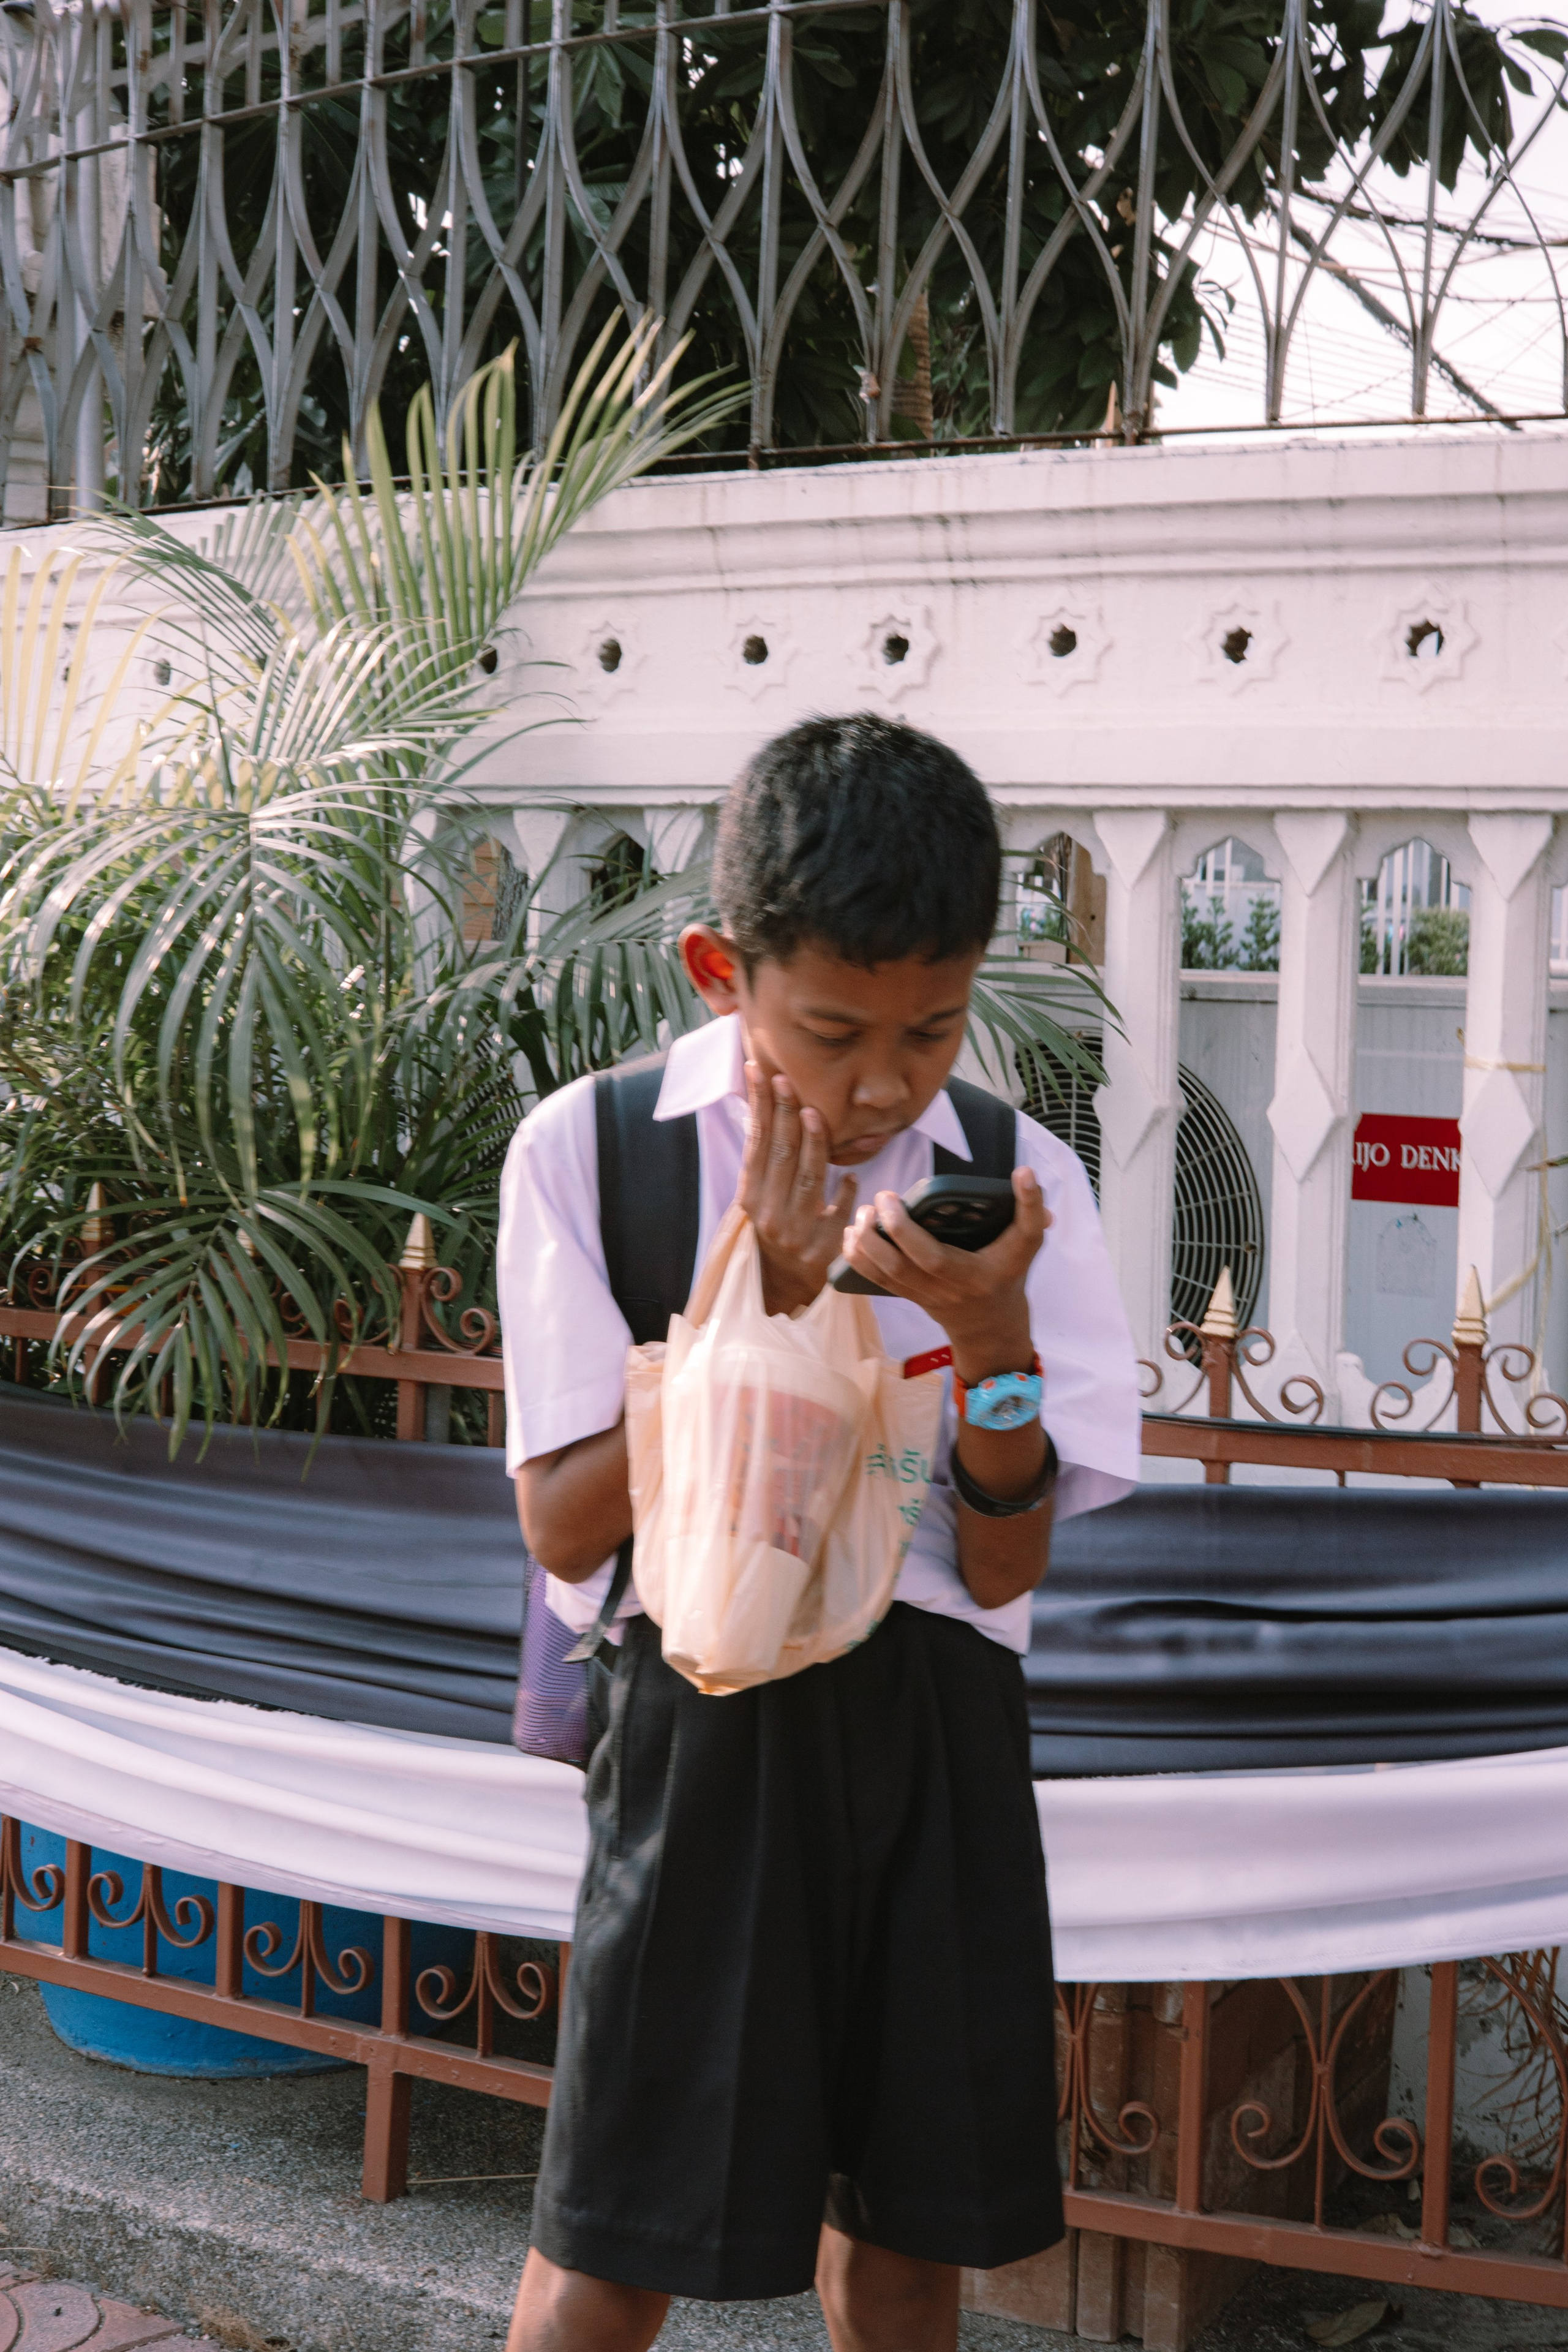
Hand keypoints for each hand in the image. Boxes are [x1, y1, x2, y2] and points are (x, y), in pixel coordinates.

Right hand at [738, 1061, 856, 1316]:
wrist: (783, 1290)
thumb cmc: (775, 1233)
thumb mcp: (761, 1200)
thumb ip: (766, 1162)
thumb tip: (766, 1108)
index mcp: (750, 1199)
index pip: (754, 1143)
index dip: (757, 1106)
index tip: (759, 1071)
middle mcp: (769, 1215)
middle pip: (780, 1154)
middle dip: (784, 1112)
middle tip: (788, 1078)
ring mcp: (796, 1233)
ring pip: (809, 1177)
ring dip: (814, 1141)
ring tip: (815, 1111)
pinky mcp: (824, 1250)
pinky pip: (839, 1211)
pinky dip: (846, 1191)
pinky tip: (852, 1175)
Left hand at [837, 1166, 1050, 1379]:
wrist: (991, 1324)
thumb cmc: (1008, 1274)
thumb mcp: (1027, 1245)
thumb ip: (1031, 1210)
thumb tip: (1025, 1172)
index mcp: (971, 1275)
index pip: (935, 1256)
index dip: (905, 1229)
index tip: (893, 1196)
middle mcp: (942, 1288)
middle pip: (901, 1266)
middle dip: (882, 1231)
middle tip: (879, 1199)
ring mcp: (921, 1294)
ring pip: (883, 1274)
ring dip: (863, 1244)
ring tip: (861, 1214)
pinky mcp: (906, 1294)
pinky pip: (874, 1280)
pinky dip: (856, 1257)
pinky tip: (852, 1234)